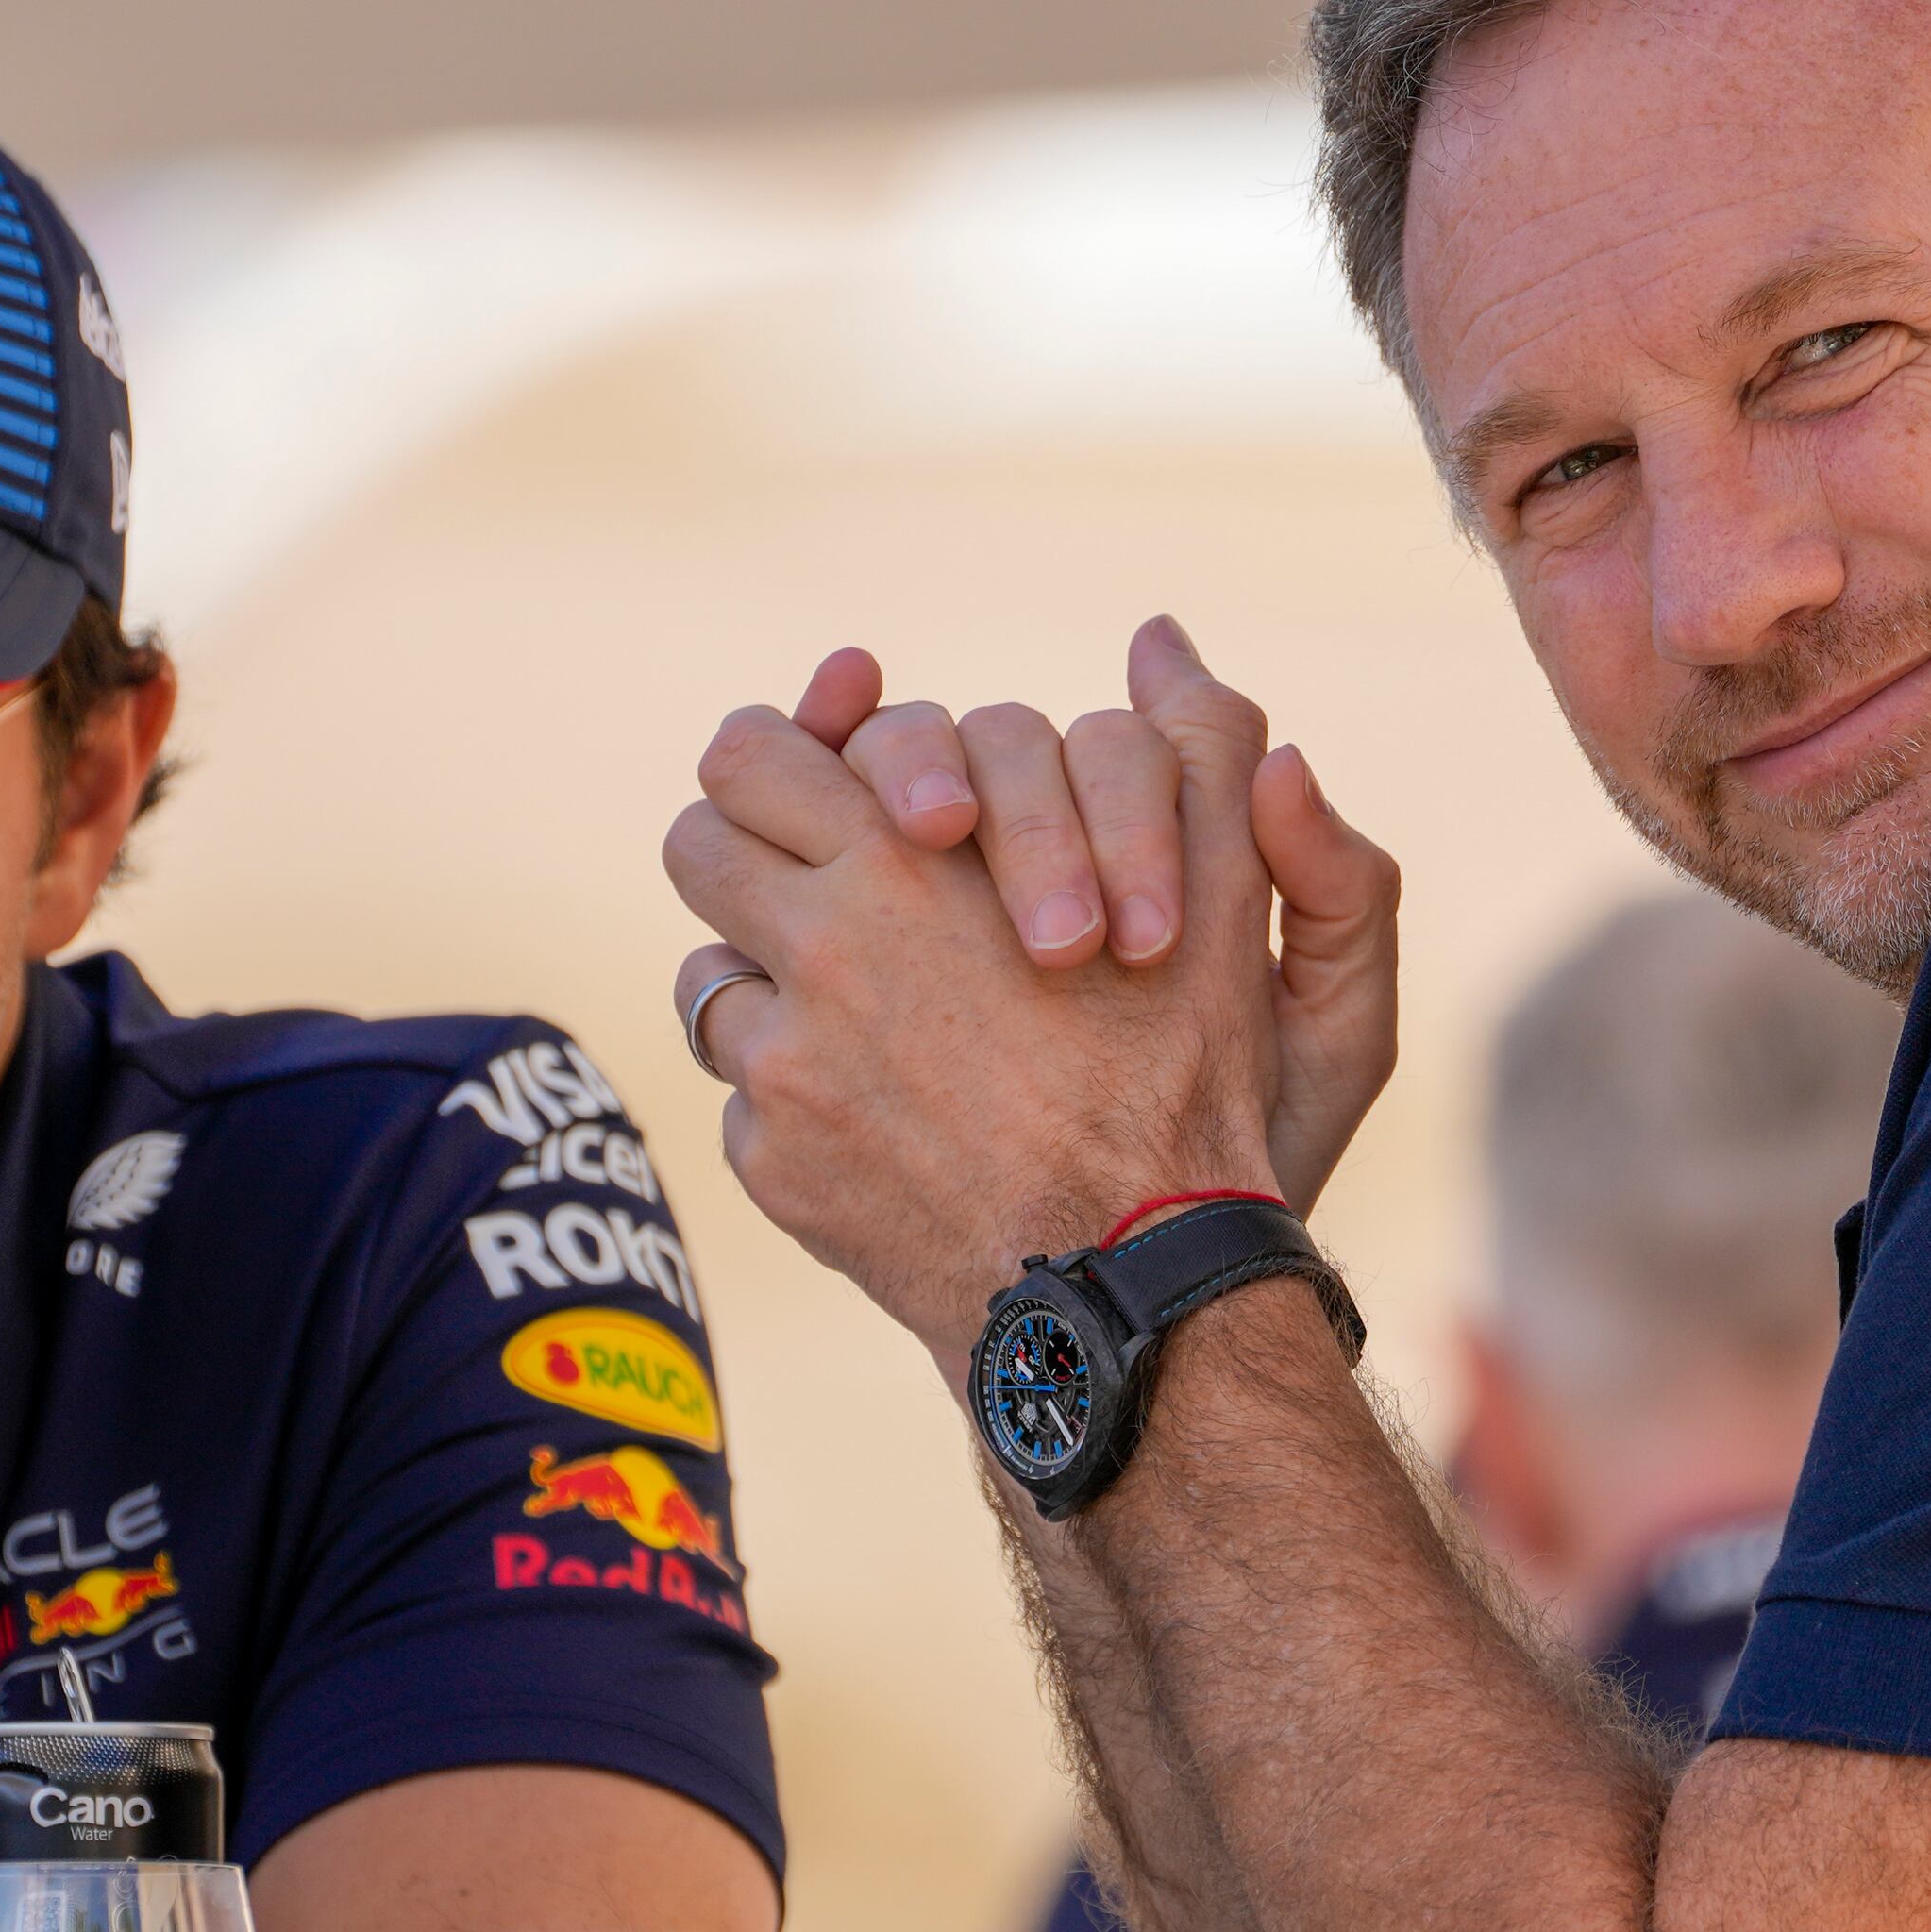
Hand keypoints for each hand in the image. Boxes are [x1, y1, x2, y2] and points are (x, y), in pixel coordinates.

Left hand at [666, 621, 1385, 1361]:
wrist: (1133, 1290)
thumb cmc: (1197, 1091)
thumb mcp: (1231, 899)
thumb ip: (1200, 750)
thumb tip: (1159, 641)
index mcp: (910, 857)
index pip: (755, 754)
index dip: (785, 750)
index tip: (828, 774)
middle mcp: (822, 949)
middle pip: (699, 843)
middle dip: (747, 844)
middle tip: (807, 868)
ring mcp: (784, 1065)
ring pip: (711, 971)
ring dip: (767, 971)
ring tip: (852, 999)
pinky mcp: (774, 1163)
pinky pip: (742, 1094)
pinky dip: (798, 1095)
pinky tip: (885, 1115)